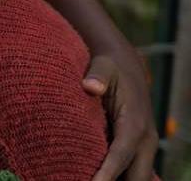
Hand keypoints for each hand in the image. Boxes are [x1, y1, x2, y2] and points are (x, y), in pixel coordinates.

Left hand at [84, 54, 157, 180]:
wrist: (125, 65)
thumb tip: (90, 86)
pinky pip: (133, 170)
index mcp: (135, 123)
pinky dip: (119, 178)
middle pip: (136, 175)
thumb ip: (97, 76)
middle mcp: (144, 139)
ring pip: (137, 176)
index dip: (107, 173)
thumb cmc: (110, 67)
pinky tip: (97, 179)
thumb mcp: (102, 66)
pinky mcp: (138, 148)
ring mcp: (144, 146)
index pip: (121, 155)